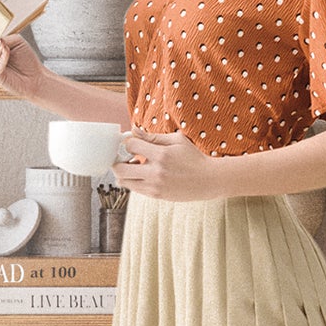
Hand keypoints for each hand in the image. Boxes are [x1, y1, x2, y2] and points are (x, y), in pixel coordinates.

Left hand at [109, 127, 224, 200]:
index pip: (130, 145)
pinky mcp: (156, 195)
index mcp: (162, 154)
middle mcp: (156, 172)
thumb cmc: (193, 157)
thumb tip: (133, 130)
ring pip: (123, 181)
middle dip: (117, 160)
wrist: (208, 180)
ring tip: (133, 166)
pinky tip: (142, 174)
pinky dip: (133, 181)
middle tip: (123, 156)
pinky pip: (134, 189)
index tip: (131, 142)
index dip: (127, 141)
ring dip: (123, 173)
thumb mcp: (177, 140)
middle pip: (119, 168)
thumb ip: (153, 137)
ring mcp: (155, 186)